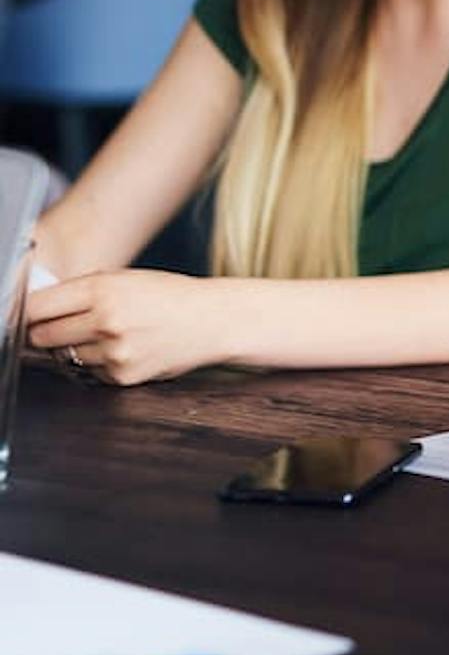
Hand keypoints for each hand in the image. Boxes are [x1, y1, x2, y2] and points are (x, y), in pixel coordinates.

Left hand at [25, 270, 226, 384]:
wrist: (214, 320)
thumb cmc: (172, 296)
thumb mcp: (125, 279)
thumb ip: (81, 292)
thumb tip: (37, 310)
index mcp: (103, 289)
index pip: (37, 307)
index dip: (29, 313)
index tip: (28, 316)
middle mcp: (106, 321)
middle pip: (43, 336)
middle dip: (47, 333)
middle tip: (64, 327)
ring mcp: (114, 351)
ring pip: (66, 356)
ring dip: (77, 348)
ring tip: (108, 335)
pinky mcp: (123, 375)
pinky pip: (91, 372)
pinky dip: (100, 362)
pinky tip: (124, 348)